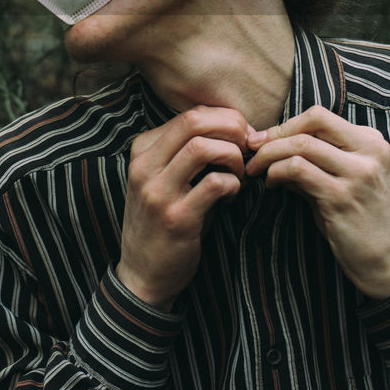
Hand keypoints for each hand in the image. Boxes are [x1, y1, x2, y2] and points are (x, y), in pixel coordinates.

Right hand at [117, 105, 253, 310]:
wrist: (142, 275)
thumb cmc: (164, 222)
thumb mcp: (166, 180)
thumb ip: (191, 153)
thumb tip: (239, 130)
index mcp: (142, 151)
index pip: (190, 115)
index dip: (224, 120)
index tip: (241, 138)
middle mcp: (144, 167)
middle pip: (194, 121)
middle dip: (231, 128)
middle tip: (247, 148)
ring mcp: (157, 192)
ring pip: (203, 147)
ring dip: (233, 156)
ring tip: (239, 173)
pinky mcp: (176, 218)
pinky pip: (215, 183)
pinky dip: (233, 184)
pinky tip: (231, 196)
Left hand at [245, 106, 389, 299]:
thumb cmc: (365, 223)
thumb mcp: (347, 183)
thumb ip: (317, 162)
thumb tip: (273, 148)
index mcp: (373, 142)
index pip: (320, 117)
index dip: (287, 125)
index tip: (265, 139)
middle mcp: (370, 152)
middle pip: (312, 121)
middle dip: (275, 133)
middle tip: (252, 149)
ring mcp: (358, 174)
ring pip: (301, 145)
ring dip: (269, 154)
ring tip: (256, 170)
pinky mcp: (341, 197)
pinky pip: (298, 170)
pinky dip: (276, 172)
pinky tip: (271, 184)